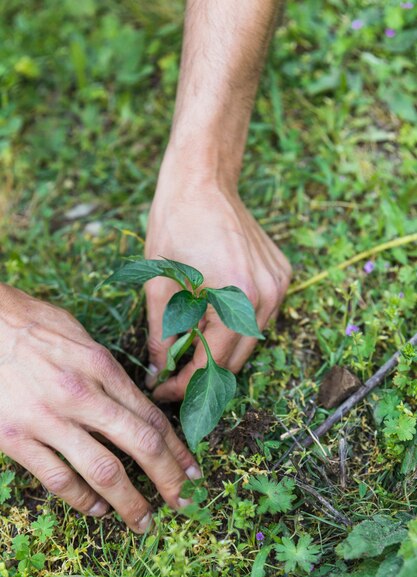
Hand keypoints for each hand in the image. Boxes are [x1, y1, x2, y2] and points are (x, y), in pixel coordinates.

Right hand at [0, 285, 199, 532]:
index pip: (152, 416)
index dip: (178, 448)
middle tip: (184, 501)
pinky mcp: (16, 438)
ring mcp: (48, 419)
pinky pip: (58, 479)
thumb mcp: (81, 338)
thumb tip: (134, 399)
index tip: (192, 469)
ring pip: (103, 471)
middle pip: (141, 445)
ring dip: (129, 502)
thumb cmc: (32, 326)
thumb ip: (108, 371)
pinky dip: (82, 500)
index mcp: (101, 367)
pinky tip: (96, 509)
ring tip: (143, 520)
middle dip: (169, 479)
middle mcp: (81, 395)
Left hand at [144, 178, 291, 401]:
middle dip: (203, 375)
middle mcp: (266, 294)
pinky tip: (212, 325)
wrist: (203, 181)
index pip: (212, 360)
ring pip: (251, 340)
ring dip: (221, 353)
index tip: (162, 391)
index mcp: (236, 294)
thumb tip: (158, 374)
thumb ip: (161, 334)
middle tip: (172, 380)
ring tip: (189, 355)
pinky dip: (236, 328)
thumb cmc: (174, 224)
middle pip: (237, 358)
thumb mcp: (158, 283)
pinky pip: (259, 317)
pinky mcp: (282, 276)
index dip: (185, 384)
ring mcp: (279, 284)